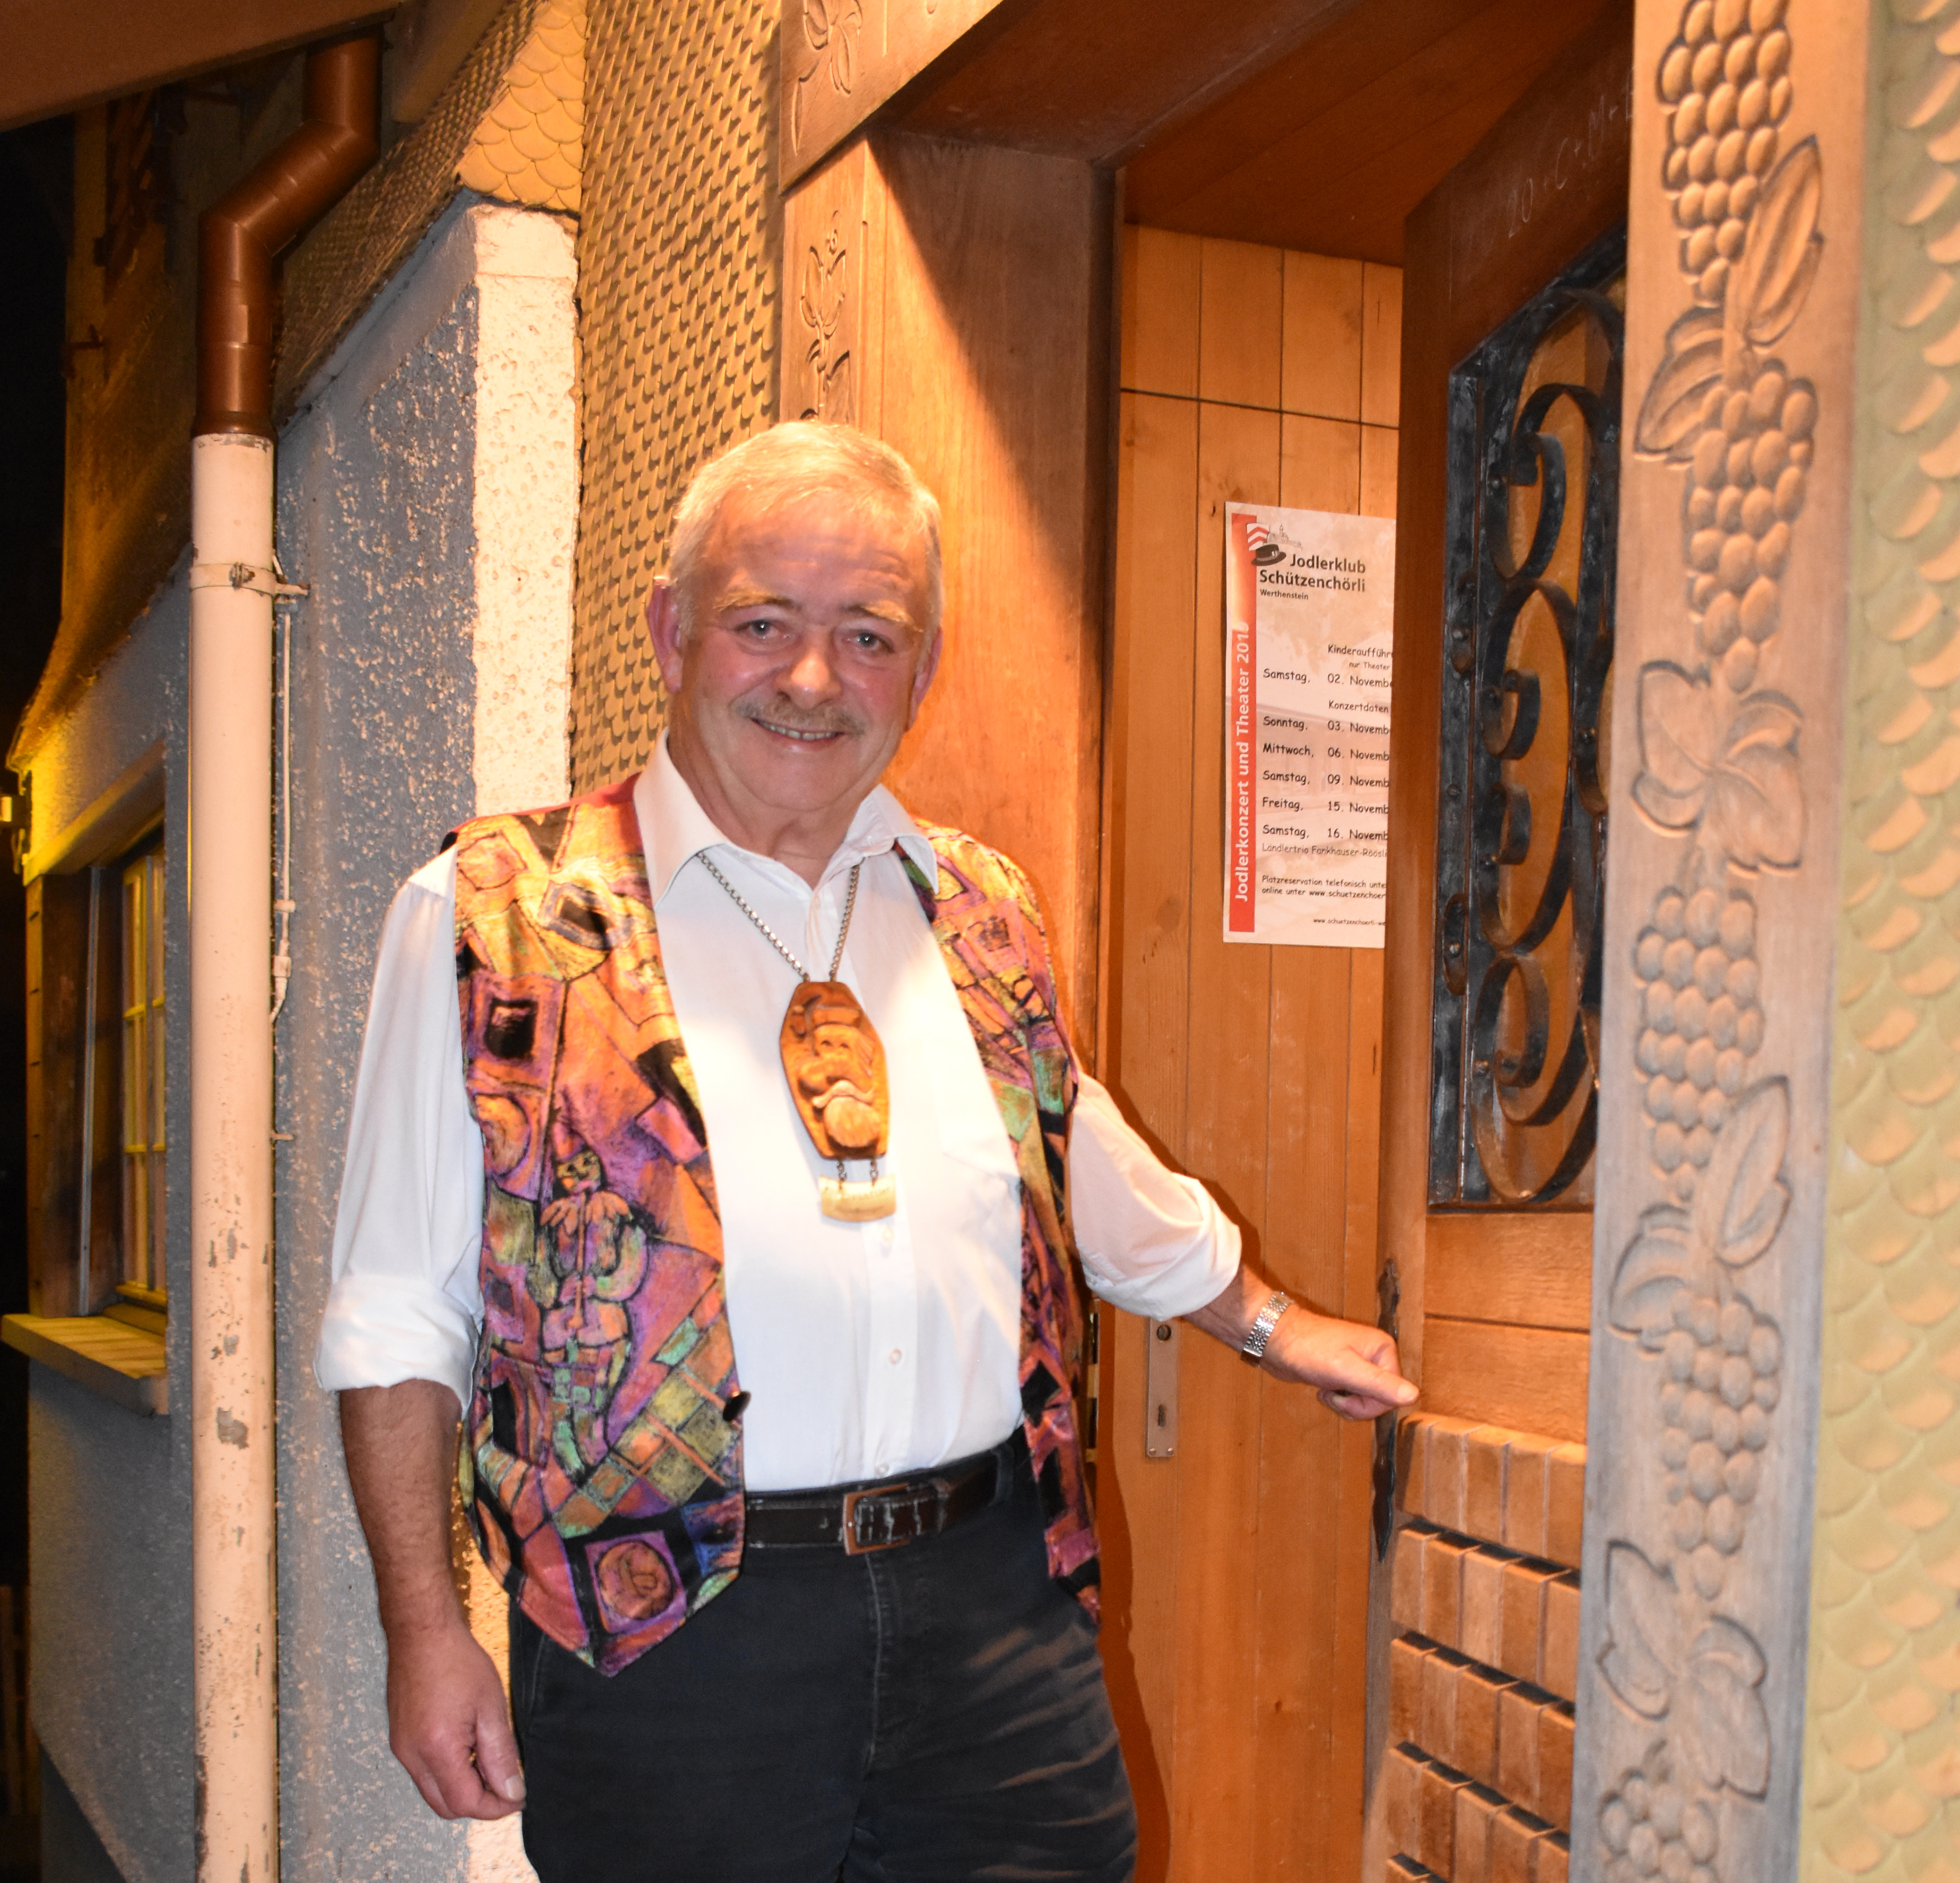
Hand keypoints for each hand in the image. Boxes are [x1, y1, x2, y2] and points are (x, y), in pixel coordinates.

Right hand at [385, 1617, 526, 1820]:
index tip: (517, 1796)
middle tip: (507, 1785)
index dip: (495, 1807)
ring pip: (433, 1792)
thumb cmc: (456, 1660)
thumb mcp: (490, 1705)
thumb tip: (512, 1790)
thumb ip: (501, 1753)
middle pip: (446, 1806)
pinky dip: (447, 1773)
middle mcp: (412, 1756)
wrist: (421, 1632)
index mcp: (436, 1749)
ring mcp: (401, 1750)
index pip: (466, 1803)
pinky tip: (467, 1749)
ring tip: (489, 1762)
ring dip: (462, 1788)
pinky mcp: (399, 1740)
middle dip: (478, 1804)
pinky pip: (423, 1773)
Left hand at [1185, 1267, 1415, 1419]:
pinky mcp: (1343, 1371)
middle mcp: (1375, 1355)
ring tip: (1326, 1390)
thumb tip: (1413, 1395)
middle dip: (1356, 1405)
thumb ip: (1379, 1384)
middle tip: (1332, 1394)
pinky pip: (1352, 1396)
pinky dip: (1338, 1399)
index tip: (1343, 1396)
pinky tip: (1323, 1389)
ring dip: (1345, 1403)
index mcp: (1383, 1349)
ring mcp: (1359, 1363)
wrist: (1274, 1338)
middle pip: (1381, 1399)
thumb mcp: (1345, 1369)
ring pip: (1365, 1400)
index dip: (1368, 1404)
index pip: (1393, 1395)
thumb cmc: (1306, 1348)